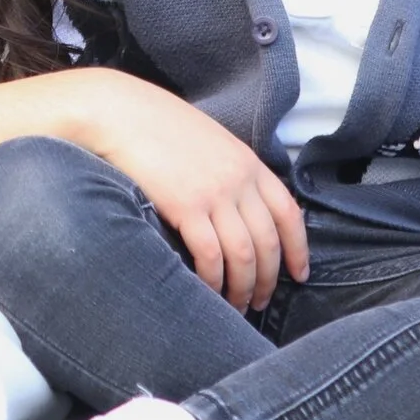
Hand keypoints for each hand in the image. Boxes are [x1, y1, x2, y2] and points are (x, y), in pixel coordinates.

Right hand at [75, 70, 308, 313]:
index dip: (298, 249)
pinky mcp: (186, 207)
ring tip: (235, 306)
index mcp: (249, 163)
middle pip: (268, 241)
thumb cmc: (157, 126)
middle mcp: (239, 180)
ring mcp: (215, 193)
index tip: (299, 274)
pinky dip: (213, 281)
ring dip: (242, 288)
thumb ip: (230, 172)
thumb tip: (237, 211)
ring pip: (244, 255)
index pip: (289, 213)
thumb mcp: (209, 142)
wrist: (120, 113)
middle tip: (259, 302)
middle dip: (268, 280)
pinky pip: (211, 256)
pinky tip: (208, 292)